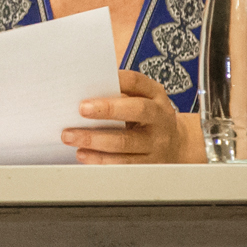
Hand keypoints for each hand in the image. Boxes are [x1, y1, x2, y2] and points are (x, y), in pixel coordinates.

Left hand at [64, 70, 199, 164]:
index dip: (116, 81)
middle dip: (108, 109)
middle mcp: (160, 117)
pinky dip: (100, 160)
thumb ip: (120, 94)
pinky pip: (122, 164)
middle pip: (137, 110)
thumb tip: (84, 92)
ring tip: (70, 136)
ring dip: (94, 139)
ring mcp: (156, 142)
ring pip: (126, 142)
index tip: (92, 82)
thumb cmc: (148, 118)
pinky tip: (83, 154)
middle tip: (81, 109)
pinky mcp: (149, 164)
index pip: (137, 82)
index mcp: (156, 95)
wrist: (176, 146)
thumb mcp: (143, 100)